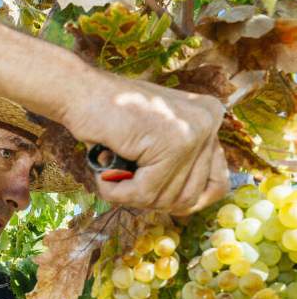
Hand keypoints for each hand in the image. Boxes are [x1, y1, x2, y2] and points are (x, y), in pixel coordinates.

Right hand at [62, 69, 228, 214]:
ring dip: (130, 194)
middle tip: (124, 175)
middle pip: (188, 198)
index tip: (154, 188)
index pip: (217, 185)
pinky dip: (117, 191)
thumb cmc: (110, 118)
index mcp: (209, 118)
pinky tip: (105, 169)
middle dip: (150, 196)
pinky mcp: (172, 143)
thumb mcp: (155, 140)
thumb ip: (179, 165)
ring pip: (165, 199)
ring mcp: (193, 131)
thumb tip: (190, 205)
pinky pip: (144, 193)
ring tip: (112, 167)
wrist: (81, 92)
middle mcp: (209, 122)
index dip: (183, 199)